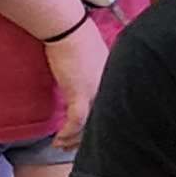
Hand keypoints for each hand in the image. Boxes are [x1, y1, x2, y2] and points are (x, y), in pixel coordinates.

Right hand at [43, 13, 111, 143]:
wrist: (69, 29)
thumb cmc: (78, 39)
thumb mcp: (96, 60)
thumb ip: (98, 74)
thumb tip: (90, 83)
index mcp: (116, 81)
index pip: (116, 109)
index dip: (104, 125)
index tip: (92, 135)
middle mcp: (111, 88)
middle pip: (106, 121)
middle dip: (89, 138)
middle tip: (74, 147)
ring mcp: (97, 91)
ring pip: (91, 125)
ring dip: (74, 139)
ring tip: (63, 145)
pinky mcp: (80, 92)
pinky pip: (77, 121)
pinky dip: (67, 133)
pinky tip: (58, 140)